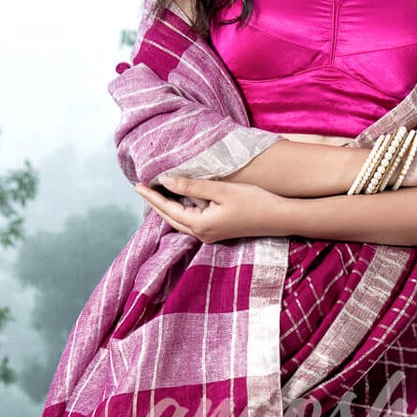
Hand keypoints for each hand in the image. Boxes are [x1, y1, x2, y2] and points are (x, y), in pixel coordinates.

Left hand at [135, 173, 288, 242]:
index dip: (152, 196)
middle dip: (155, 203)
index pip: (168, 209)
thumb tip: (166, 181)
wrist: (279, 217)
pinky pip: (191, 221)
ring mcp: (211, 235)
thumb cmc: (253, 201)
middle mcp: (202, 234)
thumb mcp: (220, 190)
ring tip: (155, 193)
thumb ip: (191, 186)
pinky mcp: (218, 231)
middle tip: (141, 188)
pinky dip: (181, 210)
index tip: (137, 185)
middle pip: (170, 218)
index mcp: (200, 225)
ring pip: (180, 221)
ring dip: (167, 207)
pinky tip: (179, 201)